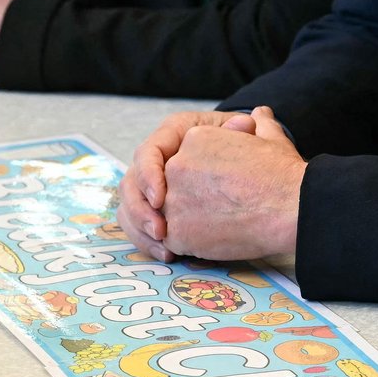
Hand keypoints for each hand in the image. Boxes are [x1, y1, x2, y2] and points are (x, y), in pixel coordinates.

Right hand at [117, 110, 240, 257]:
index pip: (147, 152)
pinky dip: (148, 241)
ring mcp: (153, 184)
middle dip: (141, 210)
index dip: (149, 176)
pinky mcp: (157, 208)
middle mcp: (156, 158)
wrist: (248, 166)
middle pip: (131, 182)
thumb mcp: (246, 134)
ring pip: (129, 207)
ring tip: (165, 248)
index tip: (160, 199)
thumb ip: (242, 131)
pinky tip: (168, 253)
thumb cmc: (245, 146)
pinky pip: (139, 225)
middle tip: (161, 231)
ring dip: (141, 230)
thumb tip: (247, 123)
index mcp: (173, 134)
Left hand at [156, 108, 305, 261]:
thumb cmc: (283, 174)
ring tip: (221, 224)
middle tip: (222, 209)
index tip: (224, 188)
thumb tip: (261, 113)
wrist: (290, 208)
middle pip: (174, 185)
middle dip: (192, 198)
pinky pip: (174, 239)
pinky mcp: (177, 231)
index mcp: (194, 138)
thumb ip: (260, 125)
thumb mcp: (271, 138)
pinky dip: (191, 242)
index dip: (204, 177)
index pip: (186, 160)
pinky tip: (216, 238)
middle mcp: (177, 165)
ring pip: (170, 213)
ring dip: (190, 221)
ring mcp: (174, 198)